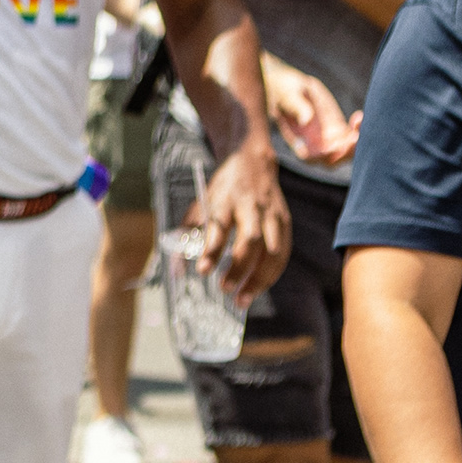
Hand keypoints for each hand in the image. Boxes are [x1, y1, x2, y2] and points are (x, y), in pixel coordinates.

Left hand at [190, 131, 290, 302]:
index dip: (212, 251)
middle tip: (224, 290)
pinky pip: (283, 252)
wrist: (253, 163)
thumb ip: (187, 234)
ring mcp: (272, 214)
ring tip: (243, 298)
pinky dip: (273, 273)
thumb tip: (176, 271)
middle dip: (239, 268)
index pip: (219, 228)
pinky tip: (260, 286)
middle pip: (250, 240)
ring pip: (273, 250)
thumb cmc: (222, 190)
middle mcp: (251, 207)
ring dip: (259, 278)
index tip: (202, 271)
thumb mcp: (200, 203)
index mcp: (225, 200)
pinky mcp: (285, 222)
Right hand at [261, 58, 360, 167]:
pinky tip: (359, 116)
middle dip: (345, 153)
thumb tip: (305, 120)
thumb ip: (296, 107)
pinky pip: (352, 136)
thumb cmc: (283, 90)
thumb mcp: (288, 96)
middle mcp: (313, 144)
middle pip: (332, 160)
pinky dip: (359, 129)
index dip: (322, 157)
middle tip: (354, 138)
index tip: (333, 147)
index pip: (309, 158)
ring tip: (359, 123)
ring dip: (356, 142)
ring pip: (346, 151)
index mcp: (297, 140)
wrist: (292, 86)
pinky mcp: (338, 129)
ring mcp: (327, 139)